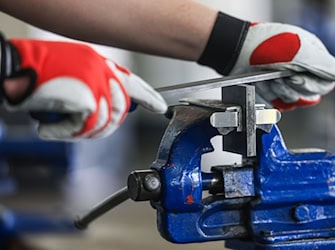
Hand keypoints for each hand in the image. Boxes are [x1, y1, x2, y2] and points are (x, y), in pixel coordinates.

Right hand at [1, 37, 166, 139]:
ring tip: (62, 125)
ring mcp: (97, 81)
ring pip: (107, 121)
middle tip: (82, 127)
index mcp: (99, 62)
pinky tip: (50, 127)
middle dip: (105, 125)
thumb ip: (93, 88)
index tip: (159, 106)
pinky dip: (66, 133)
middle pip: (122, 107)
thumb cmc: (32, 74)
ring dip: (82, 130)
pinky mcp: (89, 97)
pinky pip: (87, 127)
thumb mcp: (70, 77)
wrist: (9, 70)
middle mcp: (103, 69)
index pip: (132, 81)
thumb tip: (110, 110)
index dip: (148, 96)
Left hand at [198, 13, 334, 110]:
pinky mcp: (276, 93)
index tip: (296, 75)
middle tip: (282, 75)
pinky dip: (272, 95)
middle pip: (312, 94)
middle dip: (295, 86)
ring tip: (270, 76)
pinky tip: (265, 83)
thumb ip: (325, 64)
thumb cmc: (266, 44)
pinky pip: (281, 104)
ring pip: (296, 101)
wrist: (238, 51)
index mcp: (315, 58)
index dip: (313, 83)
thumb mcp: (300, 50)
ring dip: (281, 89)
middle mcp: (304, 71)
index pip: (327, 82)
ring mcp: (289, 83)